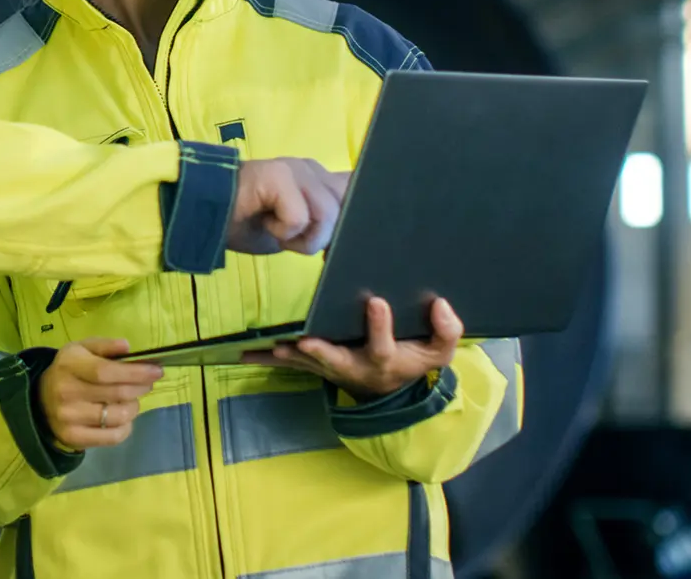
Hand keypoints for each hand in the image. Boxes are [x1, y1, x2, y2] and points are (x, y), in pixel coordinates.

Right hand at [36, 338, 162, 450]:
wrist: (41, 399)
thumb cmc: (69, 370)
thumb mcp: (81, 349)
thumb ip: (105, 345)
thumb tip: (127, 347)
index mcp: (69, 365)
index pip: (106, 371)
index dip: (135, 372)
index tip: (156, 370)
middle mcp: (66, 392)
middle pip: (116, 394)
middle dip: (140, 387)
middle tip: (148, 383)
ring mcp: (69, 418)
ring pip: (118, 417)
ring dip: (134, 407)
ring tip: (132, 399)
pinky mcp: (73, 438)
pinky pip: (112, 437)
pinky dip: (126, 427)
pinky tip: (123, 418)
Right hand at [228, 158, 347, 255]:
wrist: (204, 216)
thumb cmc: (247, 224)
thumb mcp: (296, 229)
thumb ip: (323, 222)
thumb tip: (352, 233)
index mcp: (319, 178)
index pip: (358, 188)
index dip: (358, 215)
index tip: (337, 243)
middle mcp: (312, 168)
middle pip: (349, 207)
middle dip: (324, 236)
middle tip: (293, 239)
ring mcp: (296, 168)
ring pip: (327, 215)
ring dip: (302, 238)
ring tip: (277, 232)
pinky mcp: (279, 175)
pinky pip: (299, 217)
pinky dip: (283, 231)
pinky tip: (265, 223)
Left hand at [257, 297, 462, 400]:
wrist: (389, 388)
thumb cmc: (411, 362)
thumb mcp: (437, 352)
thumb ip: (446, 331)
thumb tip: (441, 305)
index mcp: (385, 359)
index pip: (384, 345)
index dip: (380, 326)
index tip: (375, 301)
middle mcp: (355, 367)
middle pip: (338, 361)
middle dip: (322, 351)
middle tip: (306, 342)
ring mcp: (331, 369)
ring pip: (307, 363)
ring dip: (288, 357)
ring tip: (272, 347)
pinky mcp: (315, 366)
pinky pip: (290, 364)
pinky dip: (267, 358)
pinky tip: (244, 354)